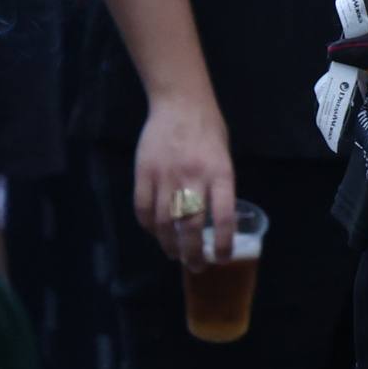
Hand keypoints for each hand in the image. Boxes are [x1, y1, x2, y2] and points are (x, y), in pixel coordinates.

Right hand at [132, 91, 235, 268]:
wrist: (180, 103)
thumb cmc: (208, 129)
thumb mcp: (224, 156)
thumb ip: (220, 186)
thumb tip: (219, 220)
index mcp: (220, 172)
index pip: (223, 216)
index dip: (223, 243)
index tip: (222, 258)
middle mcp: (193, 177)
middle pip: (190, 226)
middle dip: (193, 253)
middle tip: (196, 266)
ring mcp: (165, 176)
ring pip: (164, 223)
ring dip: (169, 244)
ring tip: (176, 254)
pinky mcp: (144, 173)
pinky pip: (143, 209)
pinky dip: (149, 226)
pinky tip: (156, 232)